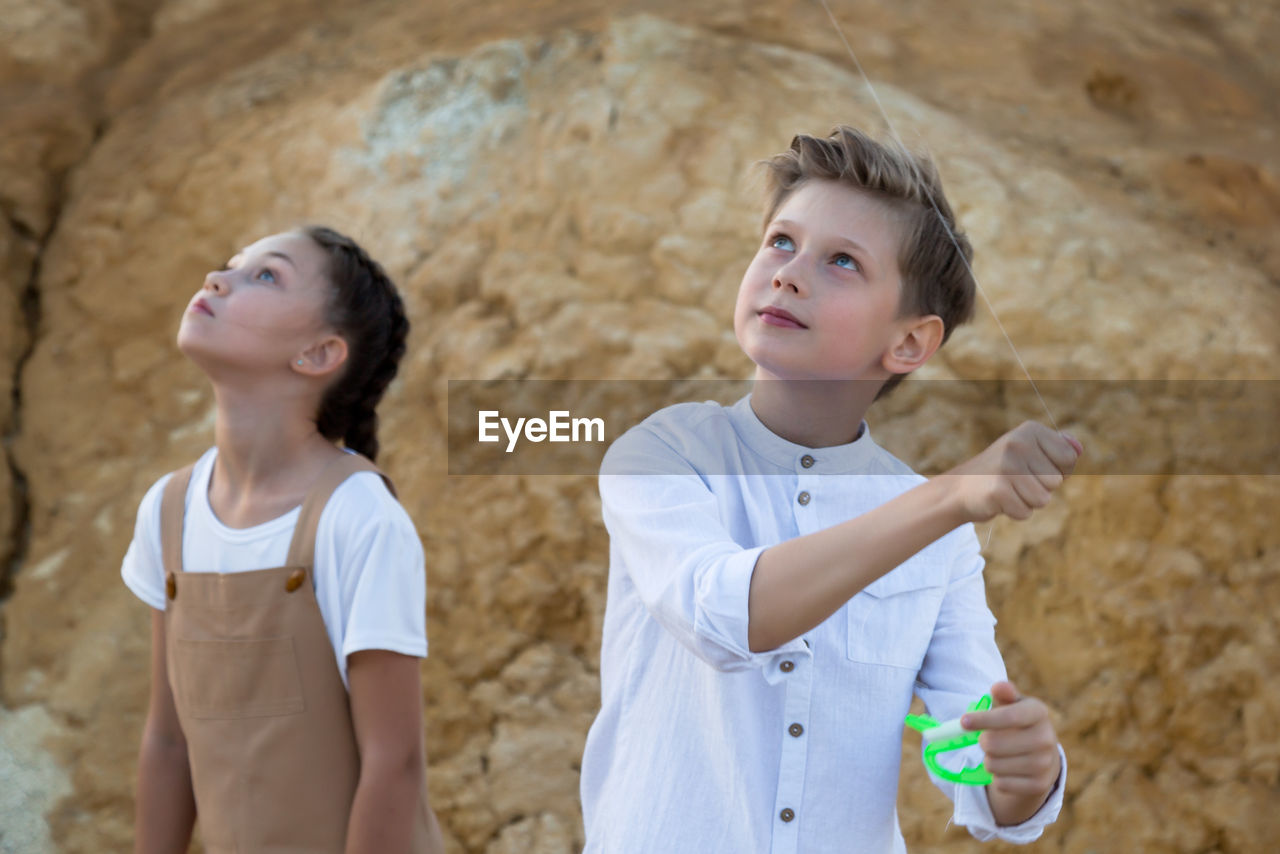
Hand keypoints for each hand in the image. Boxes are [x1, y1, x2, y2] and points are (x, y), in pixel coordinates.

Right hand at [941, 421, 1081, 522]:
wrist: (959, 488)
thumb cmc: (1001, 472)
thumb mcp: (1029, 453)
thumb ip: (1058, 448)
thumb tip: (1078, 448)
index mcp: (1029, 430)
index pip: (1069, 458)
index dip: (1056, 471)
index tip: (1033, 467)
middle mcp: (1018, 443)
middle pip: (1056, 482)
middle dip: (1039, 488)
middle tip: (1015, 481)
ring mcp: (1007, 466)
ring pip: (1043, 499)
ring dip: (1027, 501)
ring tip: (1007, 490)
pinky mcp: (998, 490)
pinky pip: (1025, 512)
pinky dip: (1014, 512)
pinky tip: (999, 500)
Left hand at [963, 681, 1061, 824]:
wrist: (1042, 756)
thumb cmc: (1018, 723)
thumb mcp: (1012, 704)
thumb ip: (1003, 694)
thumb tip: (998, 687)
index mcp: (1038, 713)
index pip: (1009, 716)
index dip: (984, 719)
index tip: (963, 721)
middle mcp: (1046, 739)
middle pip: (993, 744)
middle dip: (983, 741)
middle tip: (987, 739)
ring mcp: (1044, 764)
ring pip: (993, 765)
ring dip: (989, 760)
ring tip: (1000, 754)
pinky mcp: (1039, 786)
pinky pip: (1000, 783)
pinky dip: (997, 777)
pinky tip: (1008, 769)